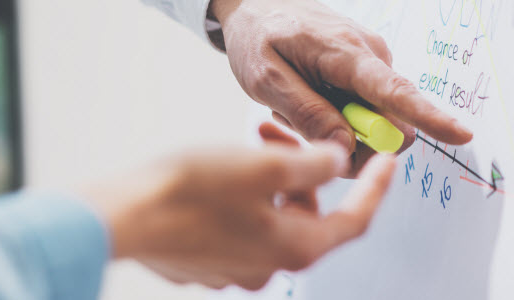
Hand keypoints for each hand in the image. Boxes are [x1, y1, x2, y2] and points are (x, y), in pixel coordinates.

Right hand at [88, 123, 396, 289]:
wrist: (125, 216)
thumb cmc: (191, 191)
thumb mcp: (265, 165)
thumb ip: (312, 165)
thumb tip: (336, 163)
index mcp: (295, 248)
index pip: (354, 221)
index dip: (375, 189)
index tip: (388, 164)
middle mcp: (269, 267)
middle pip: (309, 218)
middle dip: (305, 175)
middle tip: (281, 136)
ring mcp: (235, 270)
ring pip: (272, 221)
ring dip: (270, 184)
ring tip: (248, 149)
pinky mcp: (205, 264)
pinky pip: (238, 230)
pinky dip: (241, 201)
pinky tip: (219, 175)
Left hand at [210, 0, 471, 175]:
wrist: (257, 2)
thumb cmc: (258, 36)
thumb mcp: (264, 78)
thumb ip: (306, 114)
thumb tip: (347, 146)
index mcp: (345, 53)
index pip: (394, 91)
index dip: (430, 118)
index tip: (461, 135)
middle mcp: (369, 55)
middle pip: (390, 121)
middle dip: (356, 142)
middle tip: (304, 130)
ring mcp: (371, 62)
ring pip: (374, 121)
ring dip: (337, 127)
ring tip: (296, 103)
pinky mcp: (366, 70)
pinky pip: (364, 110)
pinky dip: (336, 115)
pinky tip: (307, 97)